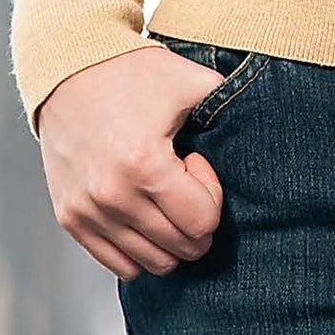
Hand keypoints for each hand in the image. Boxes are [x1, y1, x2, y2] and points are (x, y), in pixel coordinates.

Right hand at [34, 41, 227, 280]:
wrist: (68, 69)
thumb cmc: (133, 74)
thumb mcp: (191, 81)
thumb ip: (231, 105)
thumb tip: (266, 129)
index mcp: (144, 164)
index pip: (202, 222)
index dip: (210, 195)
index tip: (194, 163)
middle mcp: (112, 195)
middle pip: (181, 248)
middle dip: (196, 220)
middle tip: (182, 182)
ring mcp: (87, 211)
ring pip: (152, 264)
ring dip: (170, 238)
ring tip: (161, 194)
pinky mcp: (70, 218)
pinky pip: (119, 264)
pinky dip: (140, 249)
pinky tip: (141, 210)